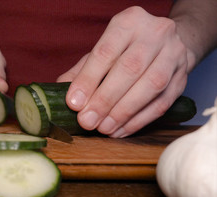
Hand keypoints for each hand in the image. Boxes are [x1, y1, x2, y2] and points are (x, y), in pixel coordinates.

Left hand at [57, 6, 187, 137]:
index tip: (74, 103)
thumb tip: (58, 94)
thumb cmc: (126, 49)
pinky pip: (162, 103)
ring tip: (103, 128)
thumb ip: (81, 71)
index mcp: (129, 22)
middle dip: (105, 99)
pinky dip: (138, 120)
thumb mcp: (102, 51)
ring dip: (123, 112)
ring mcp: (174, 55)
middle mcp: (155, 34)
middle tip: (87, 121)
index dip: (88, 80)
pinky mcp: (183, 78)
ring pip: (150, 86)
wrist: (166, 44)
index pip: (106, 52)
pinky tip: (120, 130)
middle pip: (129, 69)